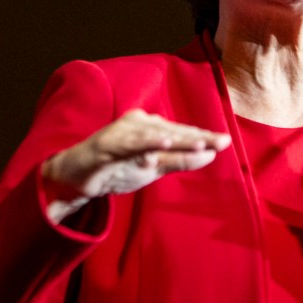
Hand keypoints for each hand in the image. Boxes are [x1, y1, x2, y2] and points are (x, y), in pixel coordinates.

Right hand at [41, 109, 232, 222]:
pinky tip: (165, 142)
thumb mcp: (153, 168)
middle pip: (172, 131)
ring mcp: (121, 132)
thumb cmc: (117, 169)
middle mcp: (137, 124)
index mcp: (148, 127)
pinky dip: (148, 142)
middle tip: (222, 141)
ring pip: (155, 135)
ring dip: (178, 138)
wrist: (77, 178)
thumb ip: (179, 160)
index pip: (180, 132)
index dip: (202, 137)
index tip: (225, 141)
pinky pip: (130, 143)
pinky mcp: (106, 144)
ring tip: (202, 142)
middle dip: (197, 136)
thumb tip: (211, 154)